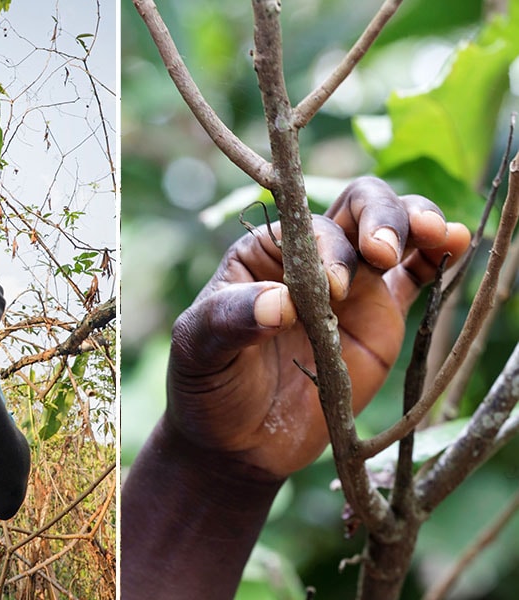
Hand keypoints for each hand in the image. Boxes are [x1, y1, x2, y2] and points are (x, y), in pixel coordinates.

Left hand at [167, 177, 471, 477]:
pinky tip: (457, 244)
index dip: (325, 246)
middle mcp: (310, 261)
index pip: (304, 227)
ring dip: (416, 223)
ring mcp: (350, 289)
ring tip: (439, 234)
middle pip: (356, 210)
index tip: (330, 291)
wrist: (236, 443)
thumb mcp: (199, 348)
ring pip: (392, 233)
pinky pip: (415, 279)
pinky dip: (436, 259)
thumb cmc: (208, 386)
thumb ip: (231, 320)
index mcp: (263, 253)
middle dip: (379, 218)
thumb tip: (280, 303)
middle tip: (382, 253)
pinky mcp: (378, 322)